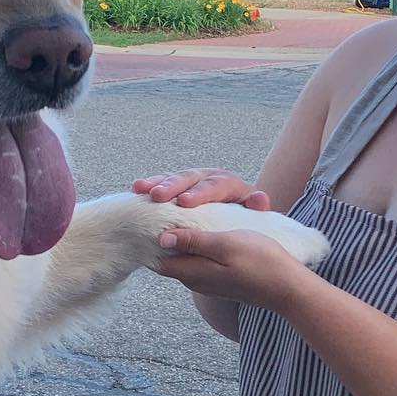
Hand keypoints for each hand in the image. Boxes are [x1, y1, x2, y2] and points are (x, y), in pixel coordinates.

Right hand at [132, 168, 270, 209]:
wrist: (237, 212)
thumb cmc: (243, 217)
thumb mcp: (253, 213)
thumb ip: (255, 207)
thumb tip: (259, 199)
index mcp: (229, 184)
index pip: (216, 185)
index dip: (200, 193)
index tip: (185, 202)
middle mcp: (209, 177)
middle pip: (191, 178)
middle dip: (174, 186)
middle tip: (159, 196)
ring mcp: (193, 180)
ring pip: (175, 177)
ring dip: (158, 182)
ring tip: (142, 189)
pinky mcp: (179, 185)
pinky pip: (164, 182)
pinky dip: (151, 184)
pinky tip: (137, 188)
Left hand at [155, 222, 308, 310]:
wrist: (289, 288)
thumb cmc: (260, 262)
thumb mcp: (225, 245)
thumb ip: (193, 242)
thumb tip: (162, 239)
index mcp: (191, 272)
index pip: (155, 259)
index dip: (148, 238)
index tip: (149, 216)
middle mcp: (194, 280)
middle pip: (167, 258)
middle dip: (160, 238)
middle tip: (163, 211)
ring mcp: (208, 281)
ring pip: (183, 259)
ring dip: (179, 241)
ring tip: (180, 216)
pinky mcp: (220, 279)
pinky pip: (197, 261)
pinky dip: (193, 246)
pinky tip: (202, 231)